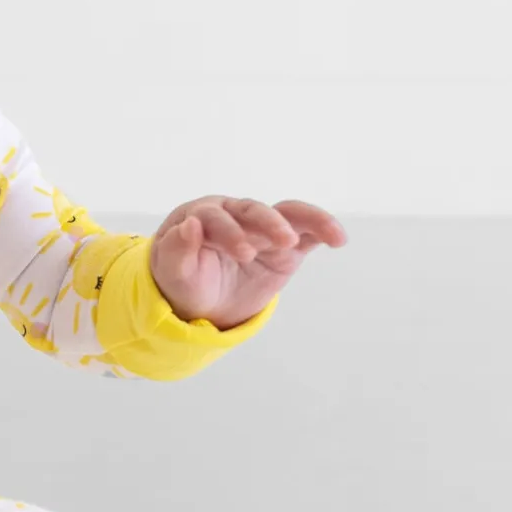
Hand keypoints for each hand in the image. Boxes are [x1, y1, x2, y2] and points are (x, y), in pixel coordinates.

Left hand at [149, 196, 346, 329]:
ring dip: (307, 219)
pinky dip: (324, 230)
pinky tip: (339, 238)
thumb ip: (177, 249)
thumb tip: (189, 225)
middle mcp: (234, 215)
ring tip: (330, 234)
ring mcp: (261, 229)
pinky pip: (306, 232)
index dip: (230, 231)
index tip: (242, 252)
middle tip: (283, 242)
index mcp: (202, 216)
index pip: (216, 217)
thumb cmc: (182, 279)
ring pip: (286, 214)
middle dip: (269, 223)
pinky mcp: (284, 247)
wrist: (201, 301)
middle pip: (253, 210)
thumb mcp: (172, 272)